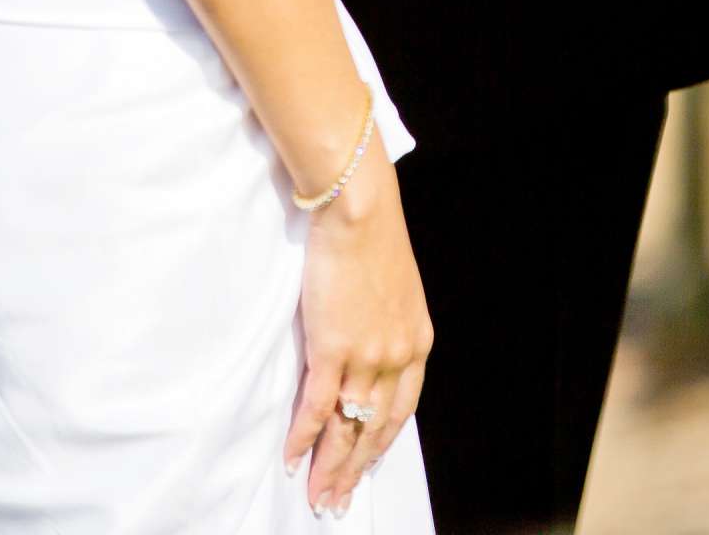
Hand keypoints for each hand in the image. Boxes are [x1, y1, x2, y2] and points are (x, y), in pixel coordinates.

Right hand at [285, 149, 430, 513]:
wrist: (358, 209)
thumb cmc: (370, 236)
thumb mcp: (392, 288)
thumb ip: (382, 323)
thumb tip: (362, 341)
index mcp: (415, 342)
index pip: (401, 409)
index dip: (381, 443)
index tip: (367, 465)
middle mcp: (396, 356)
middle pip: (375, 429)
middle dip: (355, 469)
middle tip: (337, 500)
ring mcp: (366, 356)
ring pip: (348, 427)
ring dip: (330, 466)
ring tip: (317, 496)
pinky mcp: (333, 348)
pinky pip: (318, 406)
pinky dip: (304, 436)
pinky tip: (293, 458)